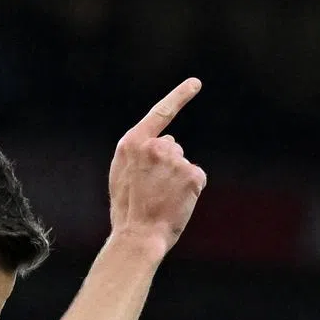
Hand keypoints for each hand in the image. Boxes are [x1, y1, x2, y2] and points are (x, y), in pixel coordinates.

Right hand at [107, 78, 207, 256]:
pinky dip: (191, 190)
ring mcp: (174, 159)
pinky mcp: (192, 173)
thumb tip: (165, 141)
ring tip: (162, 199)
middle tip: (152, 191)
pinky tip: (177, 203)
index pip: (160, 114)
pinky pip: (197, 177)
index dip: (179, 97)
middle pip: (172, 146)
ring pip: (183, 164)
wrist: (138, 236)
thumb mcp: (122, 175)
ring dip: (178, 178)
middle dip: (167, 163)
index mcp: (131, 144)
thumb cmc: (127, 211)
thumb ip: (138, 154)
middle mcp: (154, 146)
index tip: (195, 83)